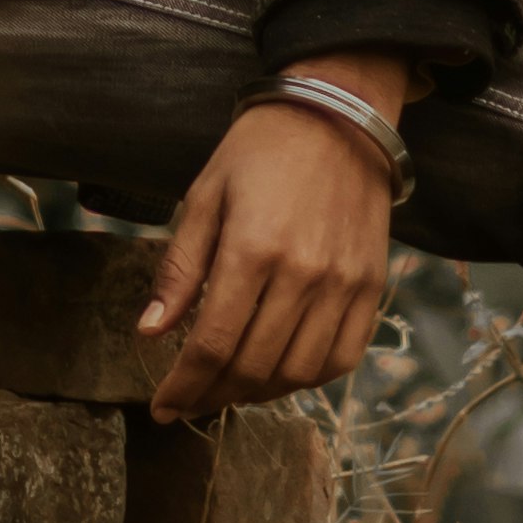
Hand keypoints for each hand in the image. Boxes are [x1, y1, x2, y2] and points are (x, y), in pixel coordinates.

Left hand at [138, 58, 416, 419]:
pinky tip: (279, 372)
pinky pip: (342, 357)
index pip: (212, 344)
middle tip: (189, 401)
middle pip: (252, 366)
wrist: (336, 115)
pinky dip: (308, 378)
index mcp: (252, 249)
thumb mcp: (203, 197)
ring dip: (258, 392)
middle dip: (212, 395)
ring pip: (298, 372)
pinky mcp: (371, 285)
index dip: (183, 386)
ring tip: (229, 388)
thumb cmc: (259, 152)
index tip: (162, 407)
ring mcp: (343, 284)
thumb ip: (179, 269)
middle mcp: (303, 274)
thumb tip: (151, 332)